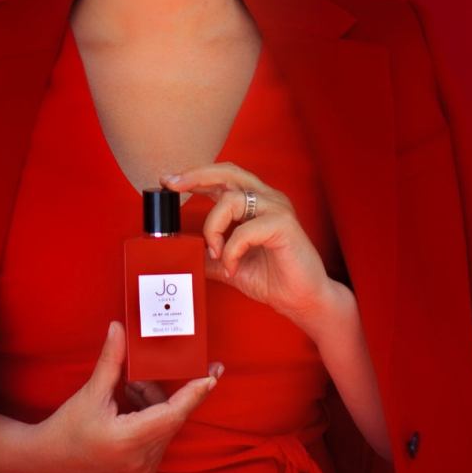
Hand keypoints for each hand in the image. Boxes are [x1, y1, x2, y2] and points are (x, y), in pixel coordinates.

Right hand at [33, 320, 222, 472]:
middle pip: (170, 417)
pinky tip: (128, 405)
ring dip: (153, 404)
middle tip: (139, 375)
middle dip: (161, 391)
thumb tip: (119, 327)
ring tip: (127, 389)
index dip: (194, 393)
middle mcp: (142, 460)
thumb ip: (111, 360)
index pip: (173, 414)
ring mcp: (143, 470)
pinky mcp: (141, 472)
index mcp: (130, 440)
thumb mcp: (91, 392)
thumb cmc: (68, 426)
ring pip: (165, 427)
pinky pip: (158, 439)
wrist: (48, 460)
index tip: (212, 375)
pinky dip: (150, 419)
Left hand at [160, 162, 335, 334]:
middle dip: (196, 175)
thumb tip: (179, 250)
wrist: (303, 301)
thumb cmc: (273, 279)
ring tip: (216, 254)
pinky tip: (232, 266)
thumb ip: (208, 253)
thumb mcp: (229, 264)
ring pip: (231, 199)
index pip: (221, 178)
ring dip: (213, 228)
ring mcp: (277, 208)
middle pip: (227, 171)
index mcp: (252, 203)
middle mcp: (265, 199)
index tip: (168, 181)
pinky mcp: (284, 224)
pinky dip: (232, 249)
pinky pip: (245, 229)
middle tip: (174, 185)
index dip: (194, 176)